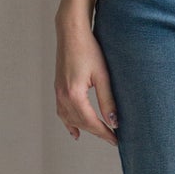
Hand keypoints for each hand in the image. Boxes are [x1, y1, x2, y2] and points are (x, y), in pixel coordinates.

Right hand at [55, 21, 118, 145]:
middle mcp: (63, 96)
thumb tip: (113, 121)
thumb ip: (107, 100)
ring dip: (84, 128)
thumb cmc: (88, 49)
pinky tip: (74, 131)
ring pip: (70, 119)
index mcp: (74, 95)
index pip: (91, 122)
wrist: (71, 33)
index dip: (104, 133)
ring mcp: (58, 92)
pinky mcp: (58, 88)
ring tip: (98, 135)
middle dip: (97, 132)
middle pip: (81, 122)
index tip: (116, 140)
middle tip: (112, 138)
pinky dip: (68, 123)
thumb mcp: (102, 76)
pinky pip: (61, 112)